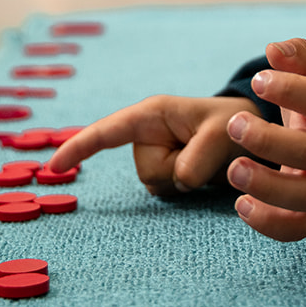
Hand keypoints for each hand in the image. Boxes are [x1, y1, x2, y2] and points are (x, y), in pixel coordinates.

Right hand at [47, 95, 257, 195]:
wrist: (252, 132)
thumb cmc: (238, 122)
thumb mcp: (226, 132)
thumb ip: (201, 155)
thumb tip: (179, 180)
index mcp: (153, 114)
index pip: (107, 132)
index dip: (79, 147)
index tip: (53, 166)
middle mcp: (148, 134)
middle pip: (147, 171)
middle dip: (179, 171)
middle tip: (210, 151)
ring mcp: (155, 155)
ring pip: (157, 185)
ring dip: (186, 179)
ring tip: (208, 157)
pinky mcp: (164, 172)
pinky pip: (167, 192)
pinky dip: (188, 186)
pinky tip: (203, 169)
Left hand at [224, 39, 305, 242]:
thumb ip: (298, 57)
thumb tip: (275, 48)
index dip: (292, 90)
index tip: (258, 81)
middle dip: (269, 140)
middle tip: (234, 123)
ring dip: (268, 185)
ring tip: (233, 170)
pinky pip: (298, 228)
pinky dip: (271, 223)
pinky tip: (241, 205)